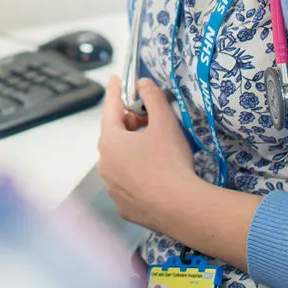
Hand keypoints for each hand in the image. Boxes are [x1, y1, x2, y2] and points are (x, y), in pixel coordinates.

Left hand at [97, 76, 200, 231]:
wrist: (183, 208)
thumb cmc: (172, 164)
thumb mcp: (164, 122)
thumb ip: (152, 97)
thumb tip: (144, 84)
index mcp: (110, 141)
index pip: (111, 108)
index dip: (116, 91)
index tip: (115, 79)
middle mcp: (105, 164)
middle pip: (115, 136)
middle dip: (130, 124)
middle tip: (147, 119)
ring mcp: (113, 188)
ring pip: (121, 161)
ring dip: (133, 152)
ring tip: (156, 150)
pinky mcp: (124, 206)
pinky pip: (128, 184)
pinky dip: (138, 176)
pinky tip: (156, 176)